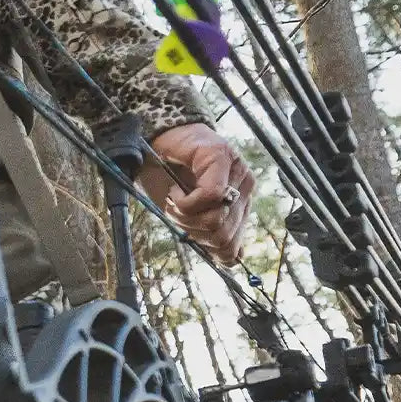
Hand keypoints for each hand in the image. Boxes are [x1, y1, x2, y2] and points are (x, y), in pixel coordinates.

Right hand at [138, 123, 254, 265]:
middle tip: (175, 212)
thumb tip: (232, 260)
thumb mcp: (189, 214)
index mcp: (240, 203)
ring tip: (175, 200)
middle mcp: (244, 187)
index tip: (186, 231)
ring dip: (185, 216)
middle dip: (190, 231)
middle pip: (221, 237)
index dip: (204, 247)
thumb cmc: (169, 176)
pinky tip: (176, 192)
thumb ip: (212, 234)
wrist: (156, 141)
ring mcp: (236, 171)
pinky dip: (185, 201)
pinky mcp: (221, 156)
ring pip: (216, 219)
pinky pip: (210, 195)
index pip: (232, 248)